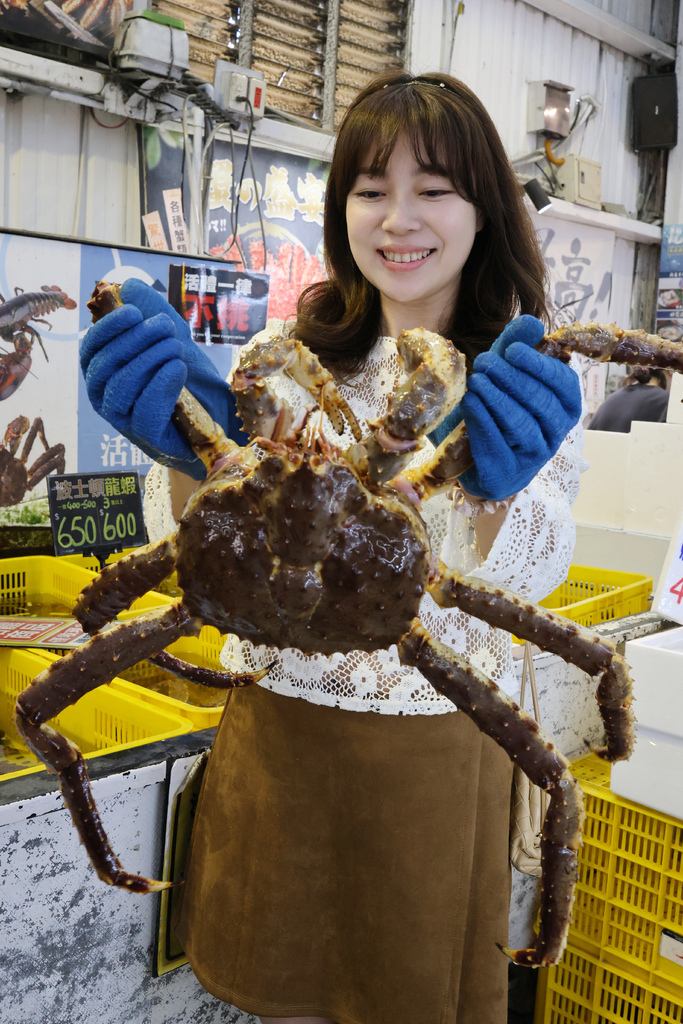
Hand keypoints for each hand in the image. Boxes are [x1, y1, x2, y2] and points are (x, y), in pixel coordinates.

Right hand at [80, 279, 239, 478]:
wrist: (215, 415)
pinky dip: (161, 384)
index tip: (133, 312)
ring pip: (122, 387)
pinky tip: (178, 368)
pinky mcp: (145, 436)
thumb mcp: (171, 336)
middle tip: (165, 327)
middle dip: (136, 340)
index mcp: (103, 370)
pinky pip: (144, 411)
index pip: (90, 348)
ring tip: (176, 347)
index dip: (108, 328)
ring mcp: (122, 419)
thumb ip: (152, 310)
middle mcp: (105, 396)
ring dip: (150, 359)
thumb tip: (128, 286)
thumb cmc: (185, 376)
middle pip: (105, 365)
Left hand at [457, 315, 581, 499]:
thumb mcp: (504, 375)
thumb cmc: (494, 410)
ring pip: (521, 424)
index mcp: (565, 406)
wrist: (470, 458)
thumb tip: (532, 322)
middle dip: (512, 379)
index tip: (512, 350)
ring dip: (497, 399)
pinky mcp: (508, 473)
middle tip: (484, 361)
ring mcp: (534, 457)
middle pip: (541, 403)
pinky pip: (498, 445)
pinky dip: (482, 420)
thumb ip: (517, 346)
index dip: (539, 366)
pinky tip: (469, 402)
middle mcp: (556, 433)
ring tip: (476, 380)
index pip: (564, 384)